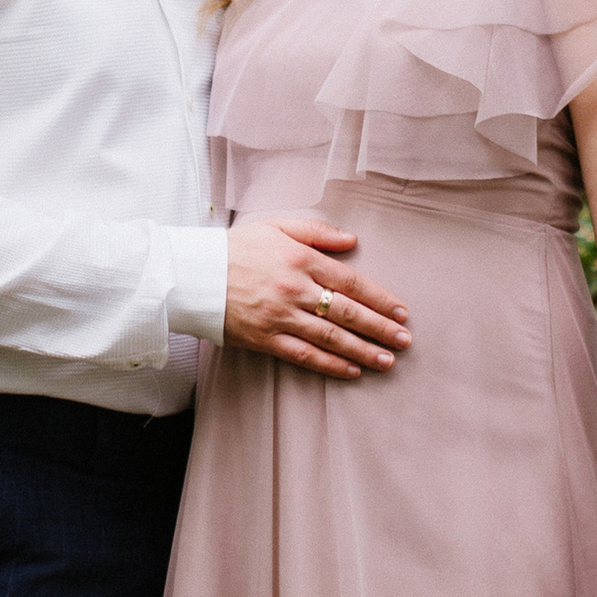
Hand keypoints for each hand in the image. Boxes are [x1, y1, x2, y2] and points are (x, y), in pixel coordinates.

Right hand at [223, 217, 409, 379]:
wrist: (191, 274)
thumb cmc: (234, 248)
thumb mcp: (275, 226)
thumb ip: (316, 232)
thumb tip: (352, 239)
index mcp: (300, 258)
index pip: (350, 281)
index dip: (379, 298)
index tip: (401, 311)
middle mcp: (294, 288)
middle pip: (347, 312)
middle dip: (380, 328)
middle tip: (405, 340)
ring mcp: (280, 316)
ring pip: (331, 337)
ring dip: (363, 350)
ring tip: (387, 360)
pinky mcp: (265, 339)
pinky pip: (304, 355)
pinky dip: (330, 364)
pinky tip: (351, 370)